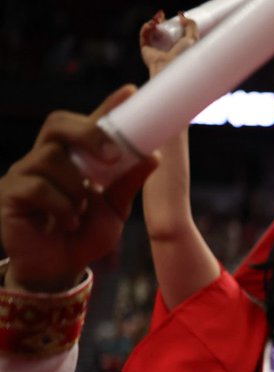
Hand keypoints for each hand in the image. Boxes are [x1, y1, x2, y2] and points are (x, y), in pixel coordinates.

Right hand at [0, 87, 158, 292]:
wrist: (59, 269)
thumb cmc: (83, 235)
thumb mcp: (114, 210)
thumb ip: (128, 183)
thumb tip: (153, 156)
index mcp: (74, 158)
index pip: (87, 124)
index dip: (107, 107)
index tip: (130, 93)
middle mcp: (46, 159)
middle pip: (59, 124)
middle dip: (88, 134)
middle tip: (112, 155)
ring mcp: (25, 174)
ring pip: (51, 158)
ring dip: (76, 186)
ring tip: (81, 211)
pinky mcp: (10, 194)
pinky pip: (38, 187)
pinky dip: (61, 206)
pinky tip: (67, 222)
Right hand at [140, 11, 198, 77]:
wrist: (173, 66)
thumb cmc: (185, 56)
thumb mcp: (193, 38)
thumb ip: (191, 26)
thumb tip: (183, 17)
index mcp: (179, 49)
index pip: (174, 34)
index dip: (172, 24)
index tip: (173, 18)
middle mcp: (167, 50)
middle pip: (161, 32)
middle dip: (161, 22)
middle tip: (162, 17)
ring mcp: (156, 51)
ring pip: (152, 33)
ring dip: (152, 24)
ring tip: (156, 20)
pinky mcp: (146, 51)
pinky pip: (144, 37)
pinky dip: (145, 29)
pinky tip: (150, 25)